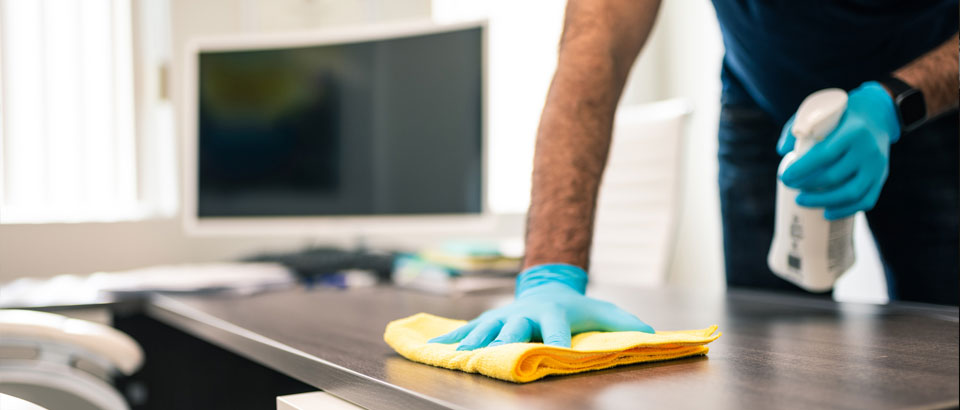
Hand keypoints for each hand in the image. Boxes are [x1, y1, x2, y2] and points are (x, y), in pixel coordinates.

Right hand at [428, 264, 652, 349]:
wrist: (546, 287)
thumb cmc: (576, 307)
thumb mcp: (602, 312)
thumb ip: (625, 324)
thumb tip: (652, 334)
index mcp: (553, 314)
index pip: (556, 329)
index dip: (556, 341)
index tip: (556, 353)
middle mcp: (524, 315)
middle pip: (514, 329)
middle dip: (507, 341)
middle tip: (499, 352)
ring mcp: (502, 318)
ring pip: (484, 330)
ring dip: (472, 342)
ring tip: (458, 354)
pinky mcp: (487, 321)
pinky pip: (465, 330)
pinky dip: (449, 338)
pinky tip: (433, 348)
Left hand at [776, 81, 900, 219]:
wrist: (878, 114)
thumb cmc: (840, 115)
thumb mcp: (820, 112)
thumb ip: (797, 128)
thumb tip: (782, 152)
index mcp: (853, 131)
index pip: (824, 155)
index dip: (802, 170)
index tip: (784, 177)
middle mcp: (868, 149)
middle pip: (835, 176)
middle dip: (807, 186)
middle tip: (790, 186)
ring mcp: (877, 165)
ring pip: (850, 193)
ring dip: (823, 201)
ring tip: (802, 200)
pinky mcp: (882, 177)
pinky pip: (866, 200)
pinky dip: (846, 210)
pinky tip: (827, 213)